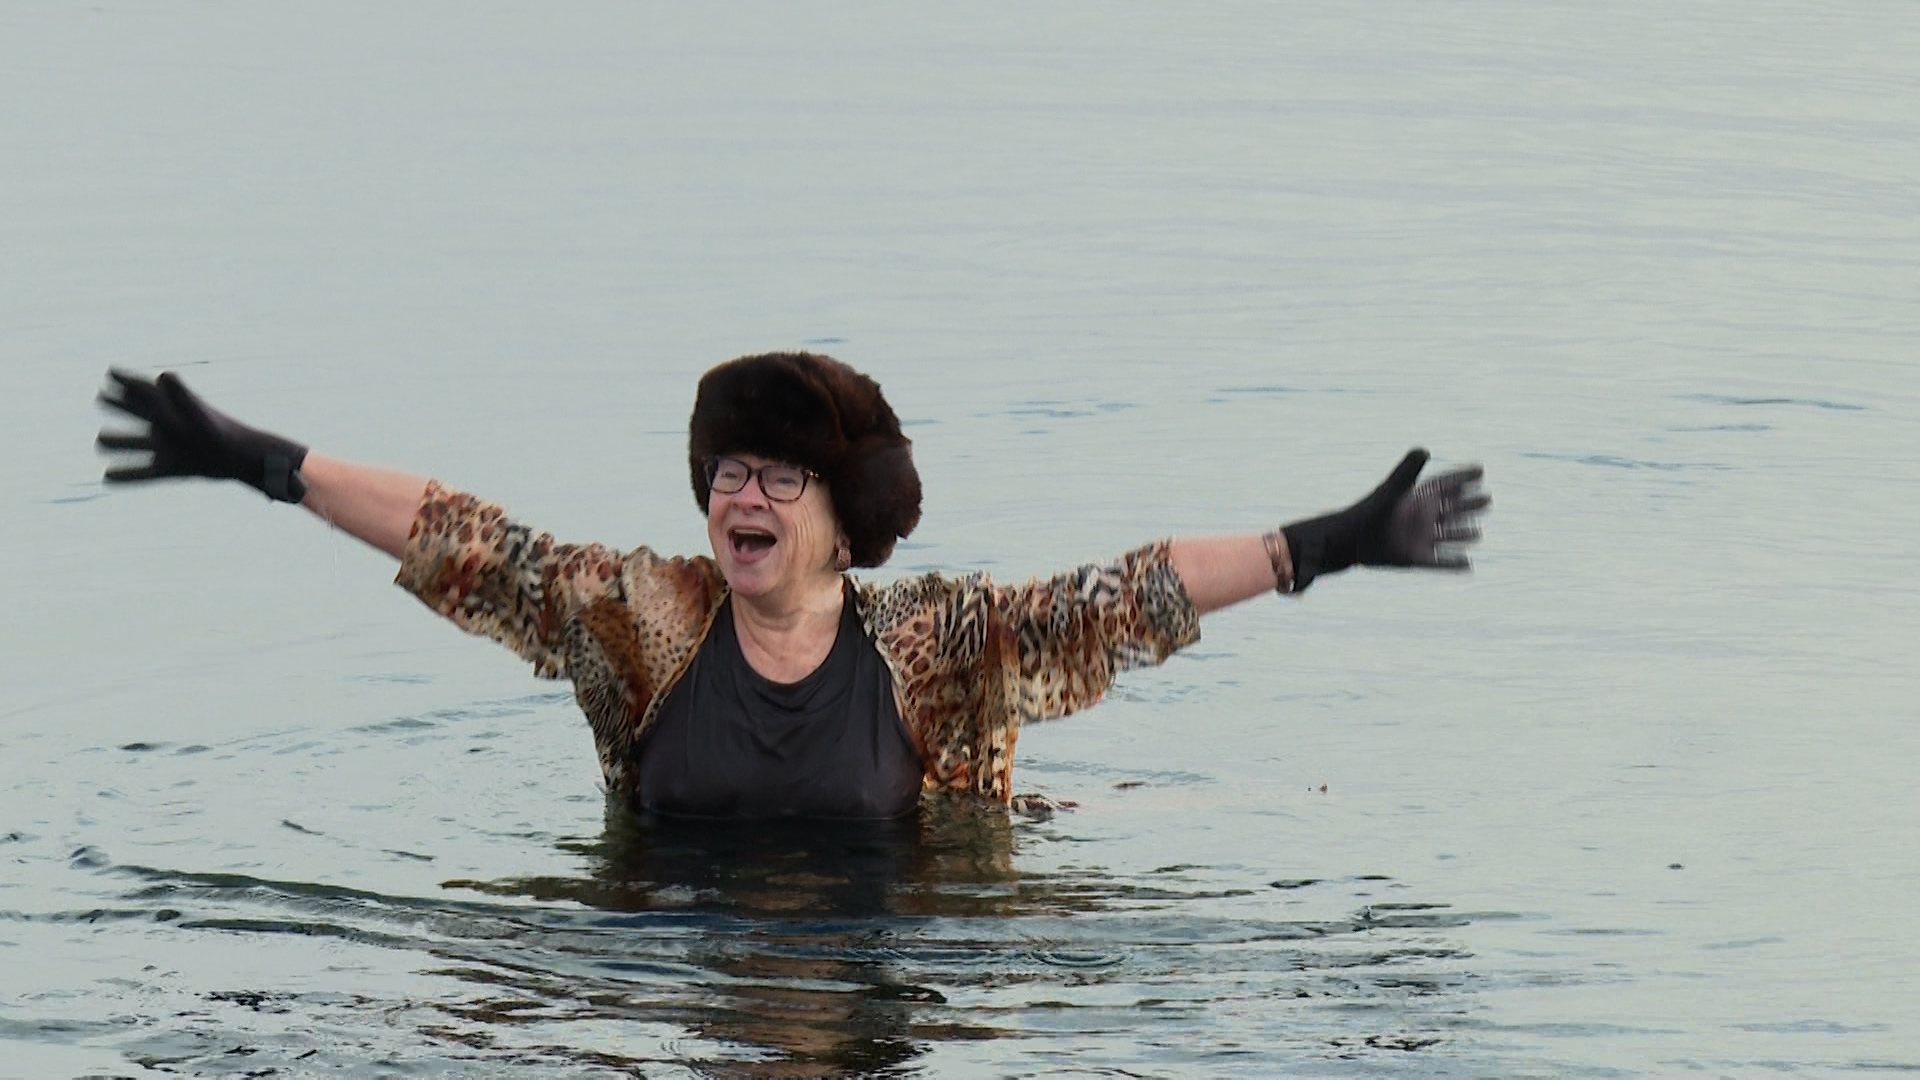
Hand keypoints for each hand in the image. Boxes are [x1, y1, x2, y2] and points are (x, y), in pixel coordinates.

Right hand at [96, 369, 309, 502]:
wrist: (247, 461)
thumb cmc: (221, 435)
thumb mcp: (197, 415)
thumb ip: (180, 396)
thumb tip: (164, 375)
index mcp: (173, 409)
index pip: (145, 390)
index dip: (127, 380)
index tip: (110, 371)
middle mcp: (171, 426)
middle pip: (140, 412)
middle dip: (120, 405)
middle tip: (100, 396)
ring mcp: (172, 448)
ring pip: (139, 443)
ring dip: (121, 441)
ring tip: (100, 441)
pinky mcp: (175, 469)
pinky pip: (147, 473)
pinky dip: (128, 475)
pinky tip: (107, 479)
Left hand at [1280, 449, 1488, 591]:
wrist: (1347, 542)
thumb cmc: (1367, 512)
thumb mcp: (1392, 490)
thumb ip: (1407, 471)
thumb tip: (1424, 449)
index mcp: (1416, 498)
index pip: (1444, 484)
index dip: (1462, 477)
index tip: (1481, 469)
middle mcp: (1419, 517)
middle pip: (1450, 509)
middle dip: (1468, 505)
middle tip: (1488, 499)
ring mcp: (1417, 538)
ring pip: (1446, 535)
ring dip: (1462, 535)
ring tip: (1478, 533)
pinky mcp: (1413, 558)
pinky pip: (1438, 563)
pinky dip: (1452, 565)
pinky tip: (1468, 566)